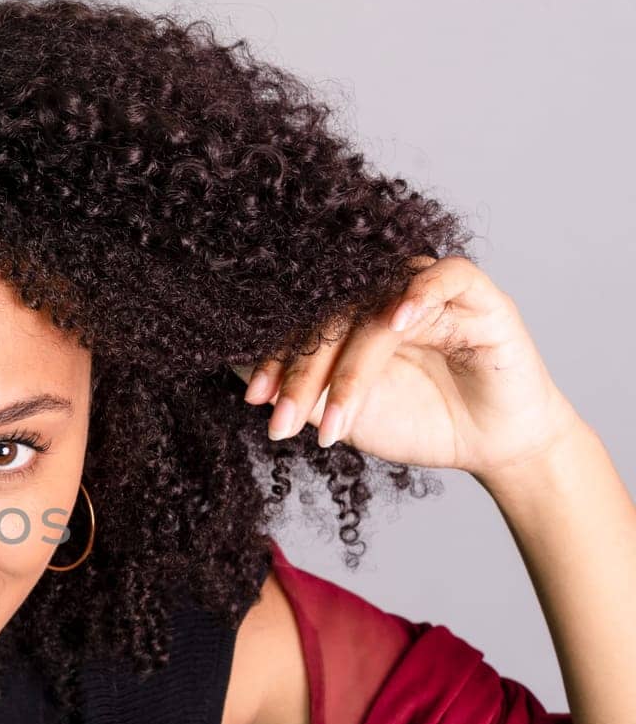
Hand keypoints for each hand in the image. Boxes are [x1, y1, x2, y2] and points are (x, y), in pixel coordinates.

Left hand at [228, 255, 583, 480]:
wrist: (490, 446)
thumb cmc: (419, 423)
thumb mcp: (343, 415)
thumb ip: (299, 393)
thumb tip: (233, 368)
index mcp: (350, 318)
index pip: (303, 325)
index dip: (274, 358)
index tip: (254, 398)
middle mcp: (384, 297)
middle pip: (330, 319)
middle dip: (304, 375)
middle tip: (283, 421)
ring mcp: (428, 292)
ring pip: (376, 309)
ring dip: (349, 368)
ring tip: (334, 420)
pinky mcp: (477, 296)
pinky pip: (445, 277)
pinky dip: (420, 292)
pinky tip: (398, 321)